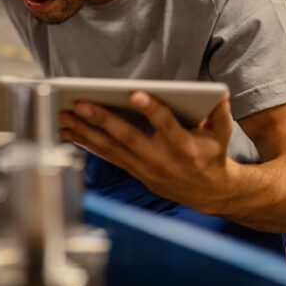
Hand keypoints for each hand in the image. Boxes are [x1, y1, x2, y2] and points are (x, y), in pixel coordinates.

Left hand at [59, 91, 236, 213]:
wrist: (208, 192)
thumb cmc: (212, 155)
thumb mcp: (222, 135)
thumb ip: (220, 113)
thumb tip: (219, 93)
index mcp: (183, 146)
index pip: (166, 125)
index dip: (151, 110)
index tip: (135, 95)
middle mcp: (160, 159)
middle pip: (127, 137)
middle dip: (102, 120)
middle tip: (80, 104)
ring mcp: (144, 168)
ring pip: (110, 148)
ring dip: (84, 132)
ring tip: (64, 115)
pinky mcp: (133, 171)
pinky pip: (106, 156)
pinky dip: (86, 144)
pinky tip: (69, 131)